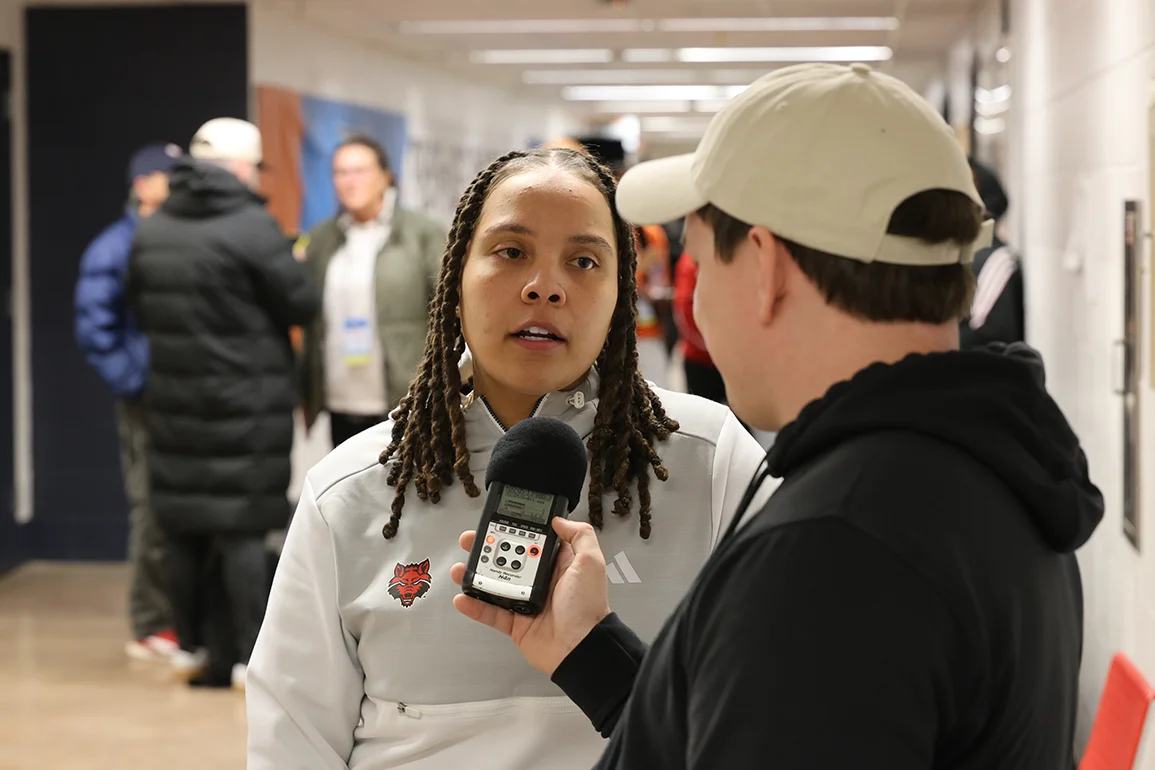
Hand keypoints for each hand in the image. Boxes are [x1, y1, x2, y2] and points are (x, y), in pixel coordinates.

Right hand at [450, 518, 610, 675]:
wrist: (582, 647)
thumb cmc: (588, 606)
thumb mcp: (591, 562)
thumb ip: (579, 536)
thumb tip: (560, 519)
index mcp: (556, 565)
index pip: (531, 542)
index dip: (513, 531)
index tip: (496, 522)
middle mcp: (539, 581)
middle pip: (507, 560)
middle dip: (486, 550)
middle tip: (470, 541)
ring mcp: (524, 602)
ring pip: (494, 585)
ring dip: (475, 576)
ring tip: (460, 569)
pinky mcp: (515, 624)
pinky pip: (490, 613)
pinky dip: (475, 606)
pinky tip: (462, 598)